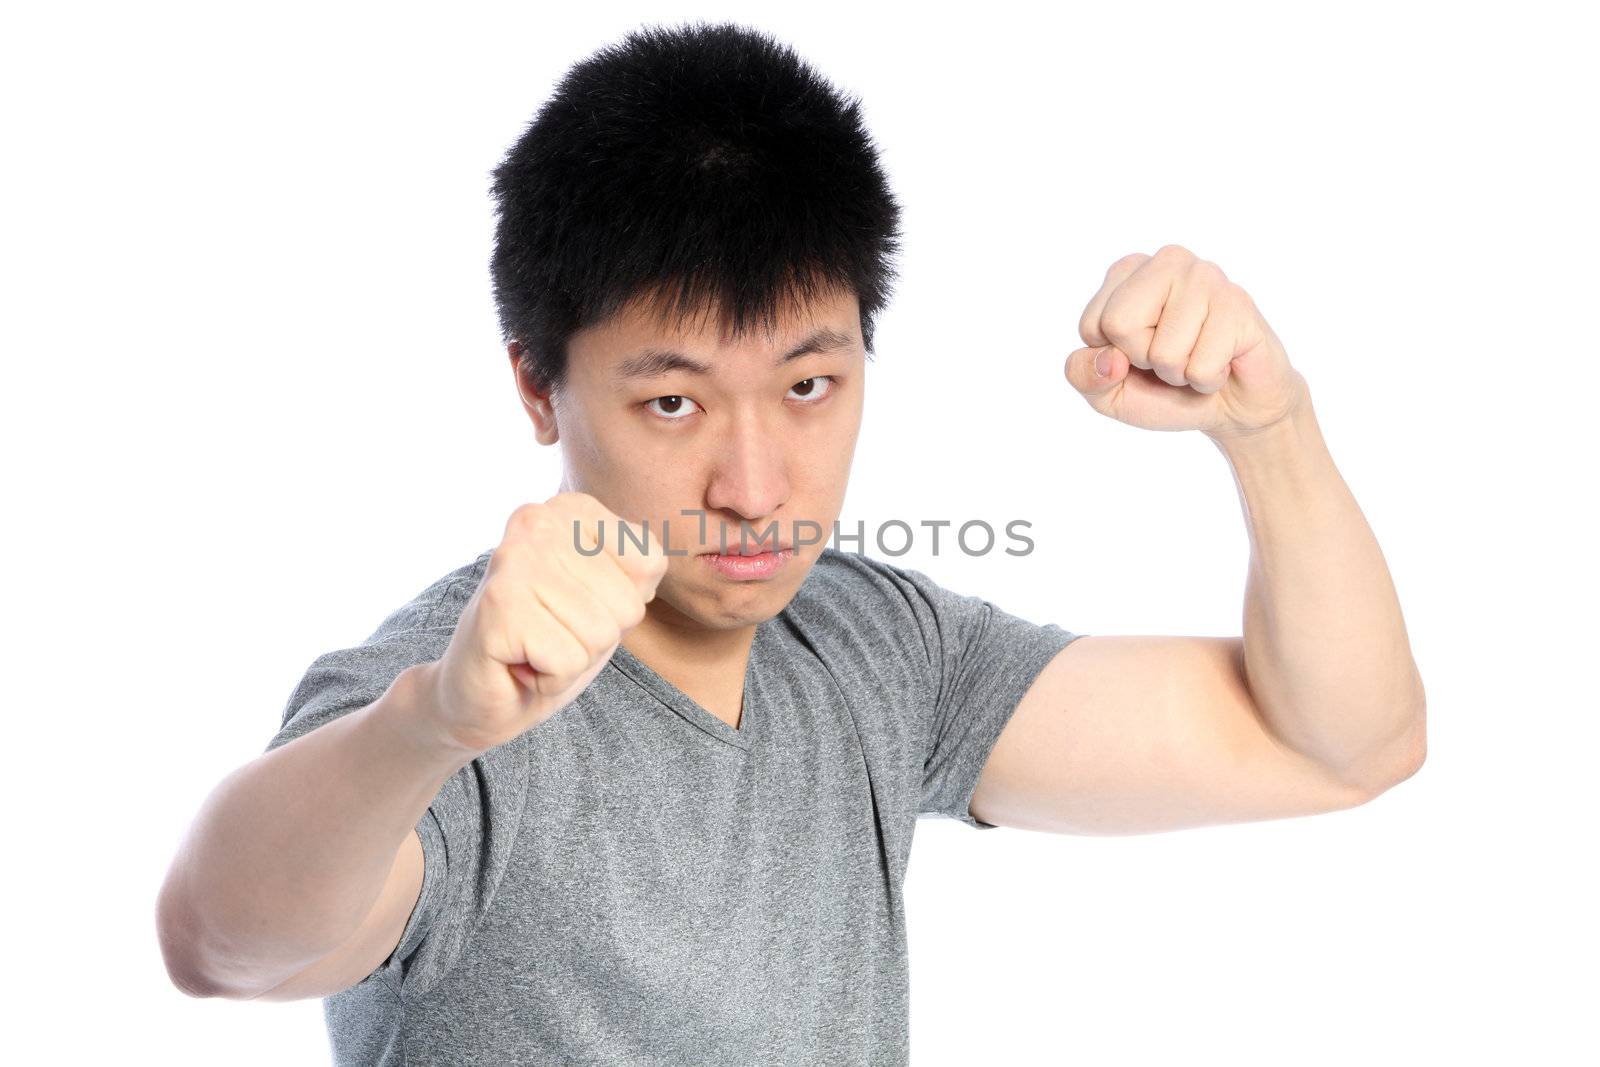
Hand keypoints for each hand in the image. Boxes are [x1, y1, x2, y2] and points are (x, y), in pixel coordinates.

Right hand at [425, 491, 667, 755]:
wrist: (483, 692)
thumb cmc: (553, 640)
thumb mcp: (612, 595)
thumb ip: (639, 569)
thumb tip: (653, 564)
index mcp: (572, 508)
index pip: (649, 564)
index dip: (624, 605)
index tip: (579, 608)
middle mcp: (539, 520)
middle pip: (627, 604)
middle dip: (598, 637)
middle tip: (552, 633)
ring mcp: (514, 559)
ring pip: (600, 634)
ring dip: (573, 658)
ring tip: (536, 646)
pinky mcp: (498, 604)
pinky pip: (569, 660)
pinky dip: (551, 677)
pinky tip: (520, 663)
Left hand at [1064, 244, 1308, 437]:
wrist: (1230, 406)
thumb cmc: (1166, 389)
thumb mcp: (1107, 392)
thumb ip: (1083, 375)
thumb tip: (1109, 360)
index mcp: (1126, 271)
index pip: (1092, 325)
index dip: (1113, 357)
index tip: (1140, 353)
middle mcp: (1166, 261)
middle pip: (1120, 325)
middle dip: (1143, 360)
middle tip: (1169, 358)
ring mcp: (1206, 276)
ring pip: (1163, 352)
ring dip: (1179, 373)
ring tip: (1198, 358)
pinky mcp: (1238, 303)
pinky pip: (1200, 367)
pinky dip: (1207, 380)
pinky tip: (1222, 363)